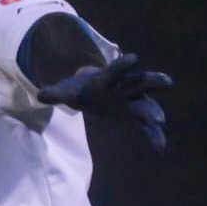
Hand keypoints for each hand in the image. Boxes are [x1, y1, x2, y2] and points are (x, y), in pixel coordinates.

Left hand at [36, 53, 173, 149]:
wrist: (91, 91)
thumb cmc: (79, 90)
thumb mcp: (66, 91)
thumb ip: (55, 93)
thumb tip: (39, 95)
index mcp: (107, 78)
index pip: (116, 69)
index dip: (123, 64)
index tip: (133, 58)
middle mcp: (125, 86)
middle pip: (141, 80)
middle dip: (151, 80)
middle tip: (167, 81)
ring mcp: (133, 100)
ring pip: (148, 102)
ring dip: (155, 111)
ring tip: (160, 122)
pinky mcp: (135, 114)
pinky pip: (146, 125)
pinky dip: (153, 134)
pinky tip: (160, 147)